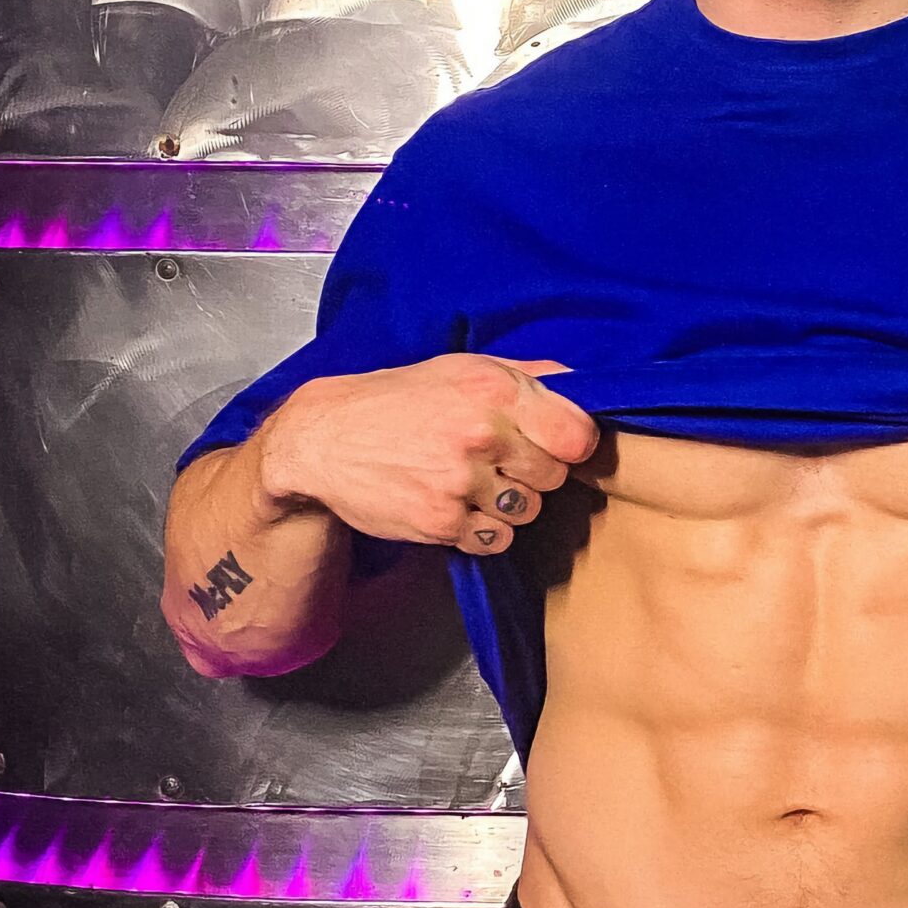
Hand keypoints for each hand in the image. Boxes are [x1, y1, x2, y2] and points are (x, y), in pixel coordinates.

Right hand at [256, 353, 600, 555]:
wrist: (324, 439)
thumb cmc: (397, 400)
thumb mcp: (461, 368)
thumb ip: (527, 376)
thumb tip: (584, 387)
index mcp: (495, 390)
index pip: (577, 434)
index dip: (571, 444)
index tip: (556, 444)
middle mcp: (482, 434)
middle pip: (555, 476)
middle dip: (534, 471)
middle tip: (498, 460)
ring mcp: (461, 481)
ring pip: (527, 510)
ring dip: (508, 503)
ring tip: (471, 481)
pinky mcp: (441, 521)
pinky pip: (496, 539)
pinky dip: (482, 529)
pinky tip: (456, 504)